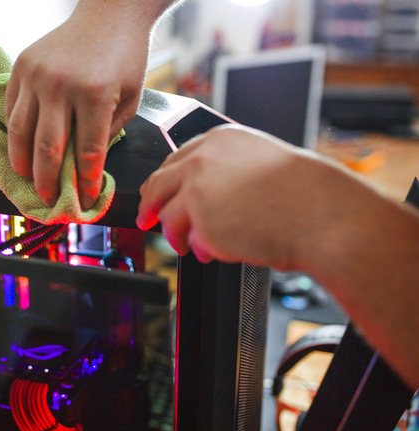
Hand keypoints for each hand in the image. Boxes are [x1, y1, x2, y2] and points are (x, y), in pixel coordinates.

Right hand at [5, 1, 166, 208]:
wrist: (109, 13)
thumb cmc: (123, 56)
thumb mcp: (129, 99)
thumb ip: (107, 134)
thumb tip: (84, 168)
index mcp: (94, 94)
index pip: (87, 152)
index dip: (86, 182)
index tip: (85, 199)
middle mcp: (60, 84)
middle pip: (47, 149)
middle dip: (48, 182)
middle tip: (48, 199)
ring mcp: (36, 75)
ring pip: (20, 132)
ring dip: (21, 162)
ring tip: (25, 179)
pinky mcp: (21, 67)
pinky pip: (11, 109)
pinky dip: (14, 133)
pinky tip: (20, 147)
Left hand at [136, 124, 333, 269]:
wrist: (320, 214)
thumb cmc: (303, 192)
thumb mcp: (259, 160)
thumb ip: (225, 168)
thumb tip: (200, 188)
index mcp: (218, 141)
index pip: (175, 160)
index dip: (164, 182)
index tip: (156, 194)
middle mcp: (202, 162)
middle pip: (157, 185)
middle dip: (150, 206)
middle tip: (147, 219)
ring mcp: (198, 192)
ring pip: (168, 217)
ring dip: (175, 235)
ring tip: (188, 246)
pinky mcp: (201, 223)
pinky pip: (190, 241)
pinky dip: (199, 249)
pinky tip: (214, 251)